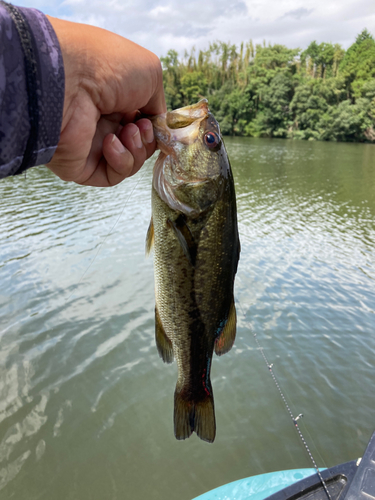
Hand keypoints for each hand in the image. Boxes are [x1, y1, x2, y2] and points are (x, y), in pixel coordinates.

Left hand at [46, 17, 165, 186]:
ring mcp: (92, 146)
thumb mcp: (150, 72)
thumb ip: (159, 104)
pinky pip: (113, 176)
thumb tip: (156, 124)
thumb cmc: (107, 66)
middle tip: (139, 126)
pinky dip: (120, 162)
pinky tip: (111, 143)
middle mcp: (102, 121)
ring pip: (131, 163)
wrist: (68, 79)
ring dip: (137, 150)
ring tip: (127, 132)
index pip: (143, 122)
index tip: (156, 121)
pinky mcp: (82, 167)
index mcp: (114, 98)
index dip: (154, 126)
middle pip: (140, 145)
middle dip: (147, 139)